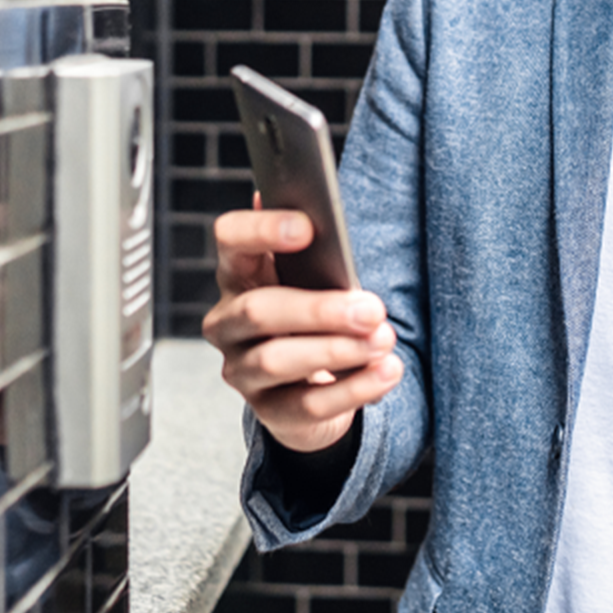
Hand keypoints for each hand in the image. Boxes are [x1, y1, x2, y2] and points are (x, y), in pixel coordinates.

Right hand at [201, 199, 403, 454]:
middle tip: (371, 308)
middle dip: (319, 310)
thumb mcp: (313, 278)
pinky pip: (308, 404)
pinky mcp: (270, 412)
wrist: (313, 385)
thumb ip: (313, 247)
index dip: (261, 230)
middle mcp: (228, 322)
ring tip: (382, 340)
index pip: (230, 240)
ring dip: (337, 350)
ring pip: (277, 361)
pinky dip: (353, 388)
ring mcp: (243, 371)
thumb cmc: (314, 314)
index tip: (308, 228)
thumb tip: (310, 200)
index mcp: (239, 274)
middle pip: (257, 310)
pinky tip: (385, 372)